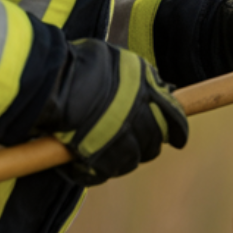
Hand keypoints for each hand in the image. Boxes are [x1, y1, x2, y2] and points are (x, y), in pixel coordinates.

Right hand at [35, 40, 187, 184]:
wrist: (52, 81)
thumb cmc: (79, 63)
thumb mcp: (117, 59)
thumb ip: (139, 75)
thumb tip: (157, 85)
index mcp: (148, 91)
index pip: (175, 118)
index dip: (178, 131)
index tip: (179, 139)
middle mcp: (140, 117)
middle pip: (154, 143)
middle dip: (147, 145)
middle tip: (133, 144)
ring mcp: (122, 139)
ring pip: (131, 160)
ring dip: (121, 158)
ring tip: (104, 151)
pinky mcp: (101, 158)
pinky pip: (104, 172)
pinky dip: (94, 171)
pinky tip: (82, 164)